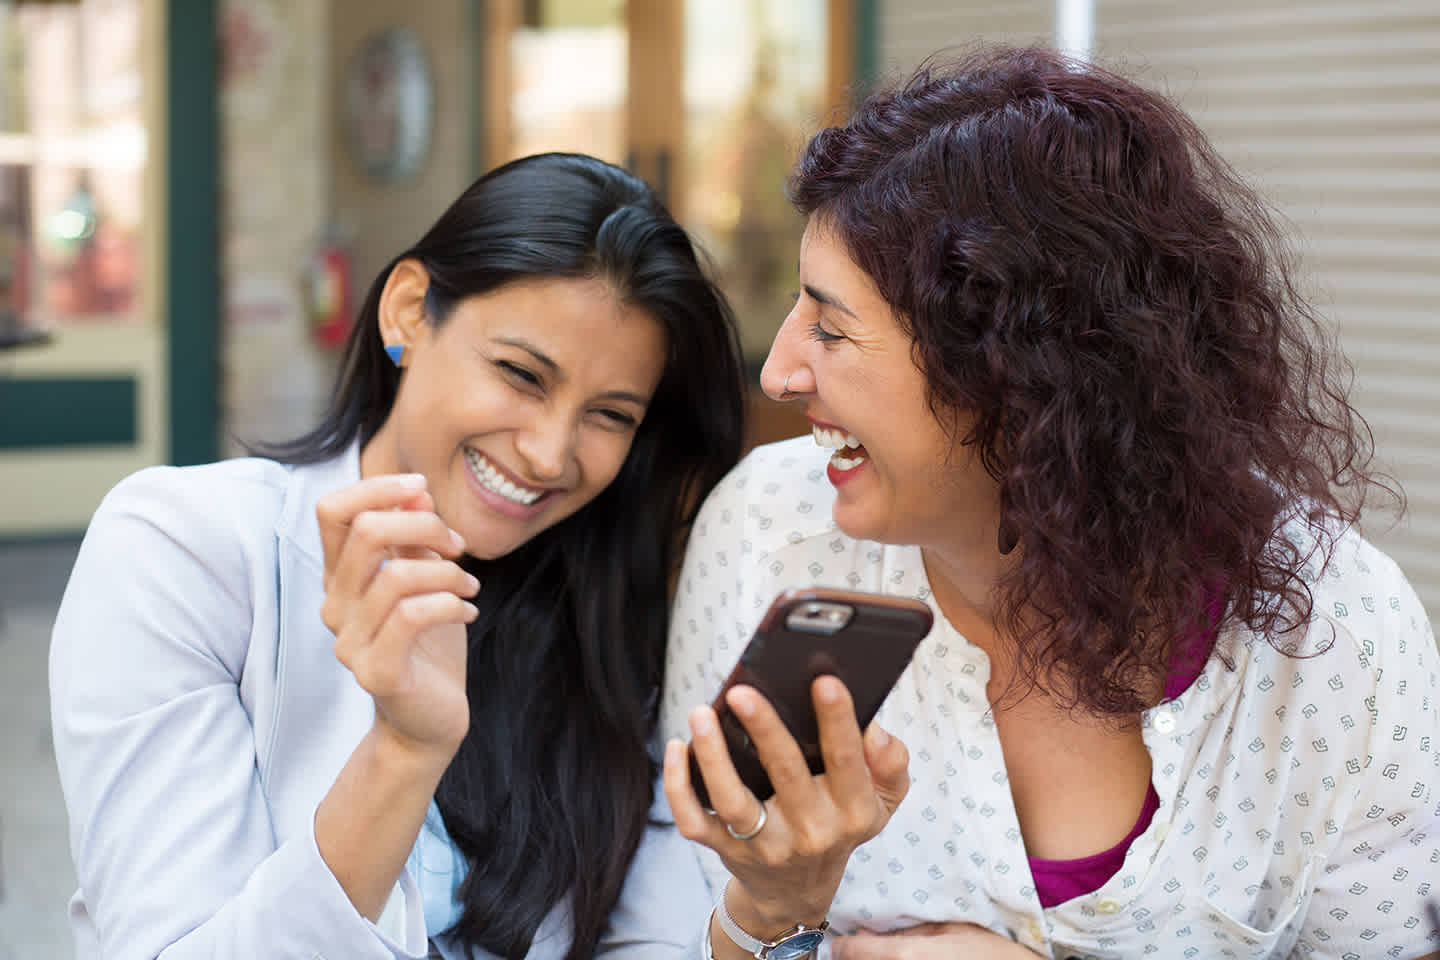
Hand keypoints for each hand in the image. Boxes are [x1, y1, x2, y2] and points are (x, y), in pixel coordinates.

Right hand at [317, 474, 479, 761]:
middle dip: (425, 526)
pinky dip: (451, 605)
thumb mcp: (424, 579)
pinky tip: (468, 613)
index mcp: (340, 577)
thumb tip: (416, 492)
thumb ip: (413, 538)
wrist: (431, 718)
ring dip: (448, 572)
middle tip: (458, 546)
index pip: (332, 511)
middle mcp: (334, 606)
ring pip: (396, 576)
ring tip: (470, 588)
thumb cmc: (428, 643)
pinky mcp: (375, 671)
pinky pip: (411, 616)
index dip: (377, 488)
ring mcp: (349, 641)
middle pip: (367, 532)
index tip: (423, 491)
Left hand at [663, 676, 909, 938]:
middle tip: (743, 691)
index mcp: (852, 810)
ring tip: (701, 714)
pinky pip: (695, 821)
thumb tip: (875, 729)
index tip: (825, 680)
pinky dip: (678, 786)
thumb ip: (890, 763)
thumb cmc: (838, 825)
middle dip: (765, 729)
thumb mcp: (882, 801)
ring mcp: (764, 844)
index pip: (847, 760)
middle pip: (786, 774)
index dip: (838, 720)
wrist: (798, 891)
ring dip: (714, 756)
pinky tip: (677, 747)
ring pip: (733, 801)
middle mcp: (810, 830)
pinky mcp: (726, 850)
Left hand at [832, 923, 1038, 959]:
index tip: (841, 942)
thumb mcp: (949, 929)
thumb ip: (906, 931)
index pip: (850, 952)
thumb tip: (864, 933)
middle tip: (863, 948)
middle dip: (856, 957)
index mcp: (906, 955)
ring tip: (884, 953)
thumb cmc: (989, 952)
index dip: (841, 946)